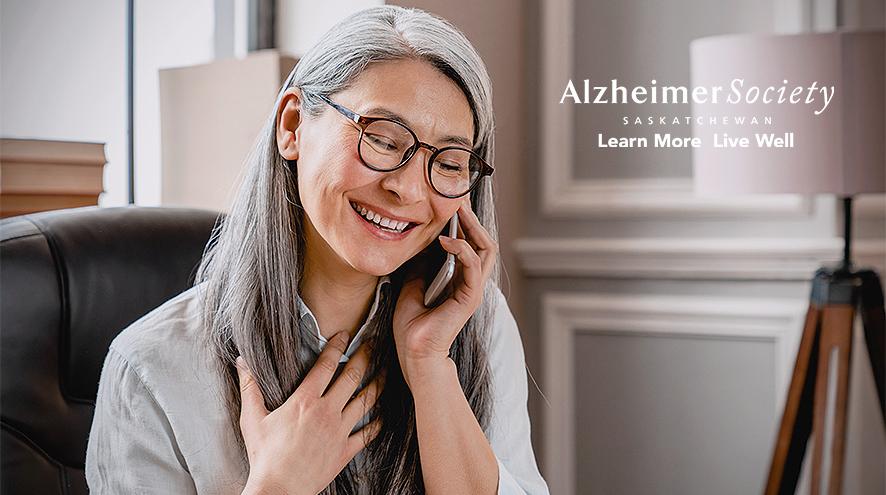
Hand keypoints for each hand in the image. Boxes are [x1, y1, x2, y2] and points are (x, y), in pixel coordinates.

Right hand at [238, 331, 384, 494]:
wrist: (280, 489)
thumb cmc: (264, 456)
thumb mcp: (252, 419)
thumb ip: (250, 387)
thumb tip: (242, 362)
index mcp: (305, 400)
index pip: (326, 364)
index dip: (337, 345)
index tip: (346, 334)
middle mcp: (326, 411)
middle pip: (352, 376)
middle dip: (365, 356)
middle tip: (374, 344)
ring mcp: (339, 431)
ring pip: (365, 401)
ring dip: (377, 384)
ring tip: (385, 372)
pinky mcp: (345, 451)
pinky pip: (367, 434)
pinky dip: (377, 423)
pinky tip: (381, 415)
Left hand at [393, 196, 498, 387]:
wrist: (414, 354)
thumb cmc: (412, 326)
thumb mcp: (411, 285)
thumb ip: (420, 266)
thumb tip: (419, 243)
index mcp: (460, 280)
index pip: (471, 244)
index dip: (464, 224)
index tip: (450, 204)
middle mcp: (471, 283)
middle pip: (484, 242)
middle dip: (472, 219)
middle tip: (457, 200)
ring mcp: (473, 290)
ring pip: (486, 249)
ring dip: (472, 228)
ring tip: (458, 211)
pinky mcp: (470, 297)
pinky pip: (474, 265)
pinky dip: (462, 248)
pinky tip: (446, 240)